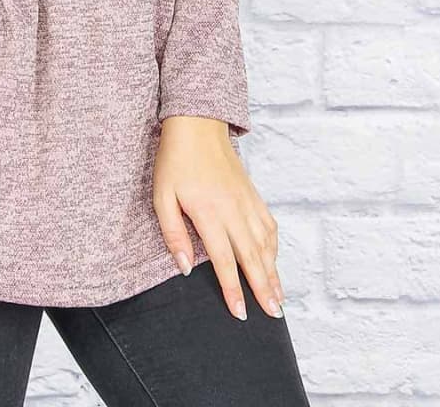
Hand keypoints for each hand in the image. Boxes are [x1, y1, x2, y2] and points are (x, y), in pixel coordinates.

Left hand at [152, 115, 284, 321]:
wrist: (197, 123)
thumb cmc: (175, 159)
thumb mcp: (161, 196)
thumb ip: (173, 233)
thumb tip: (184, 268)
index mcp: (209, 212)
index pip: (224, 260)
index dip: (233, 289)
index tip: (241, 313)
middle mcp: (233, 209)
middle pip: (252, 257)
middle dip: (263, 289)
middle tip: (272, 315)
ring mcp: (246, 201)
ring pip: (265, 244)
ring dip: (273, 272)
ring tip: (278, 298)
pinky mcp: (252, 193)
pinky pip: (269, 224)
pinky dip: (274, 246)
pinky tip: (274, 260)